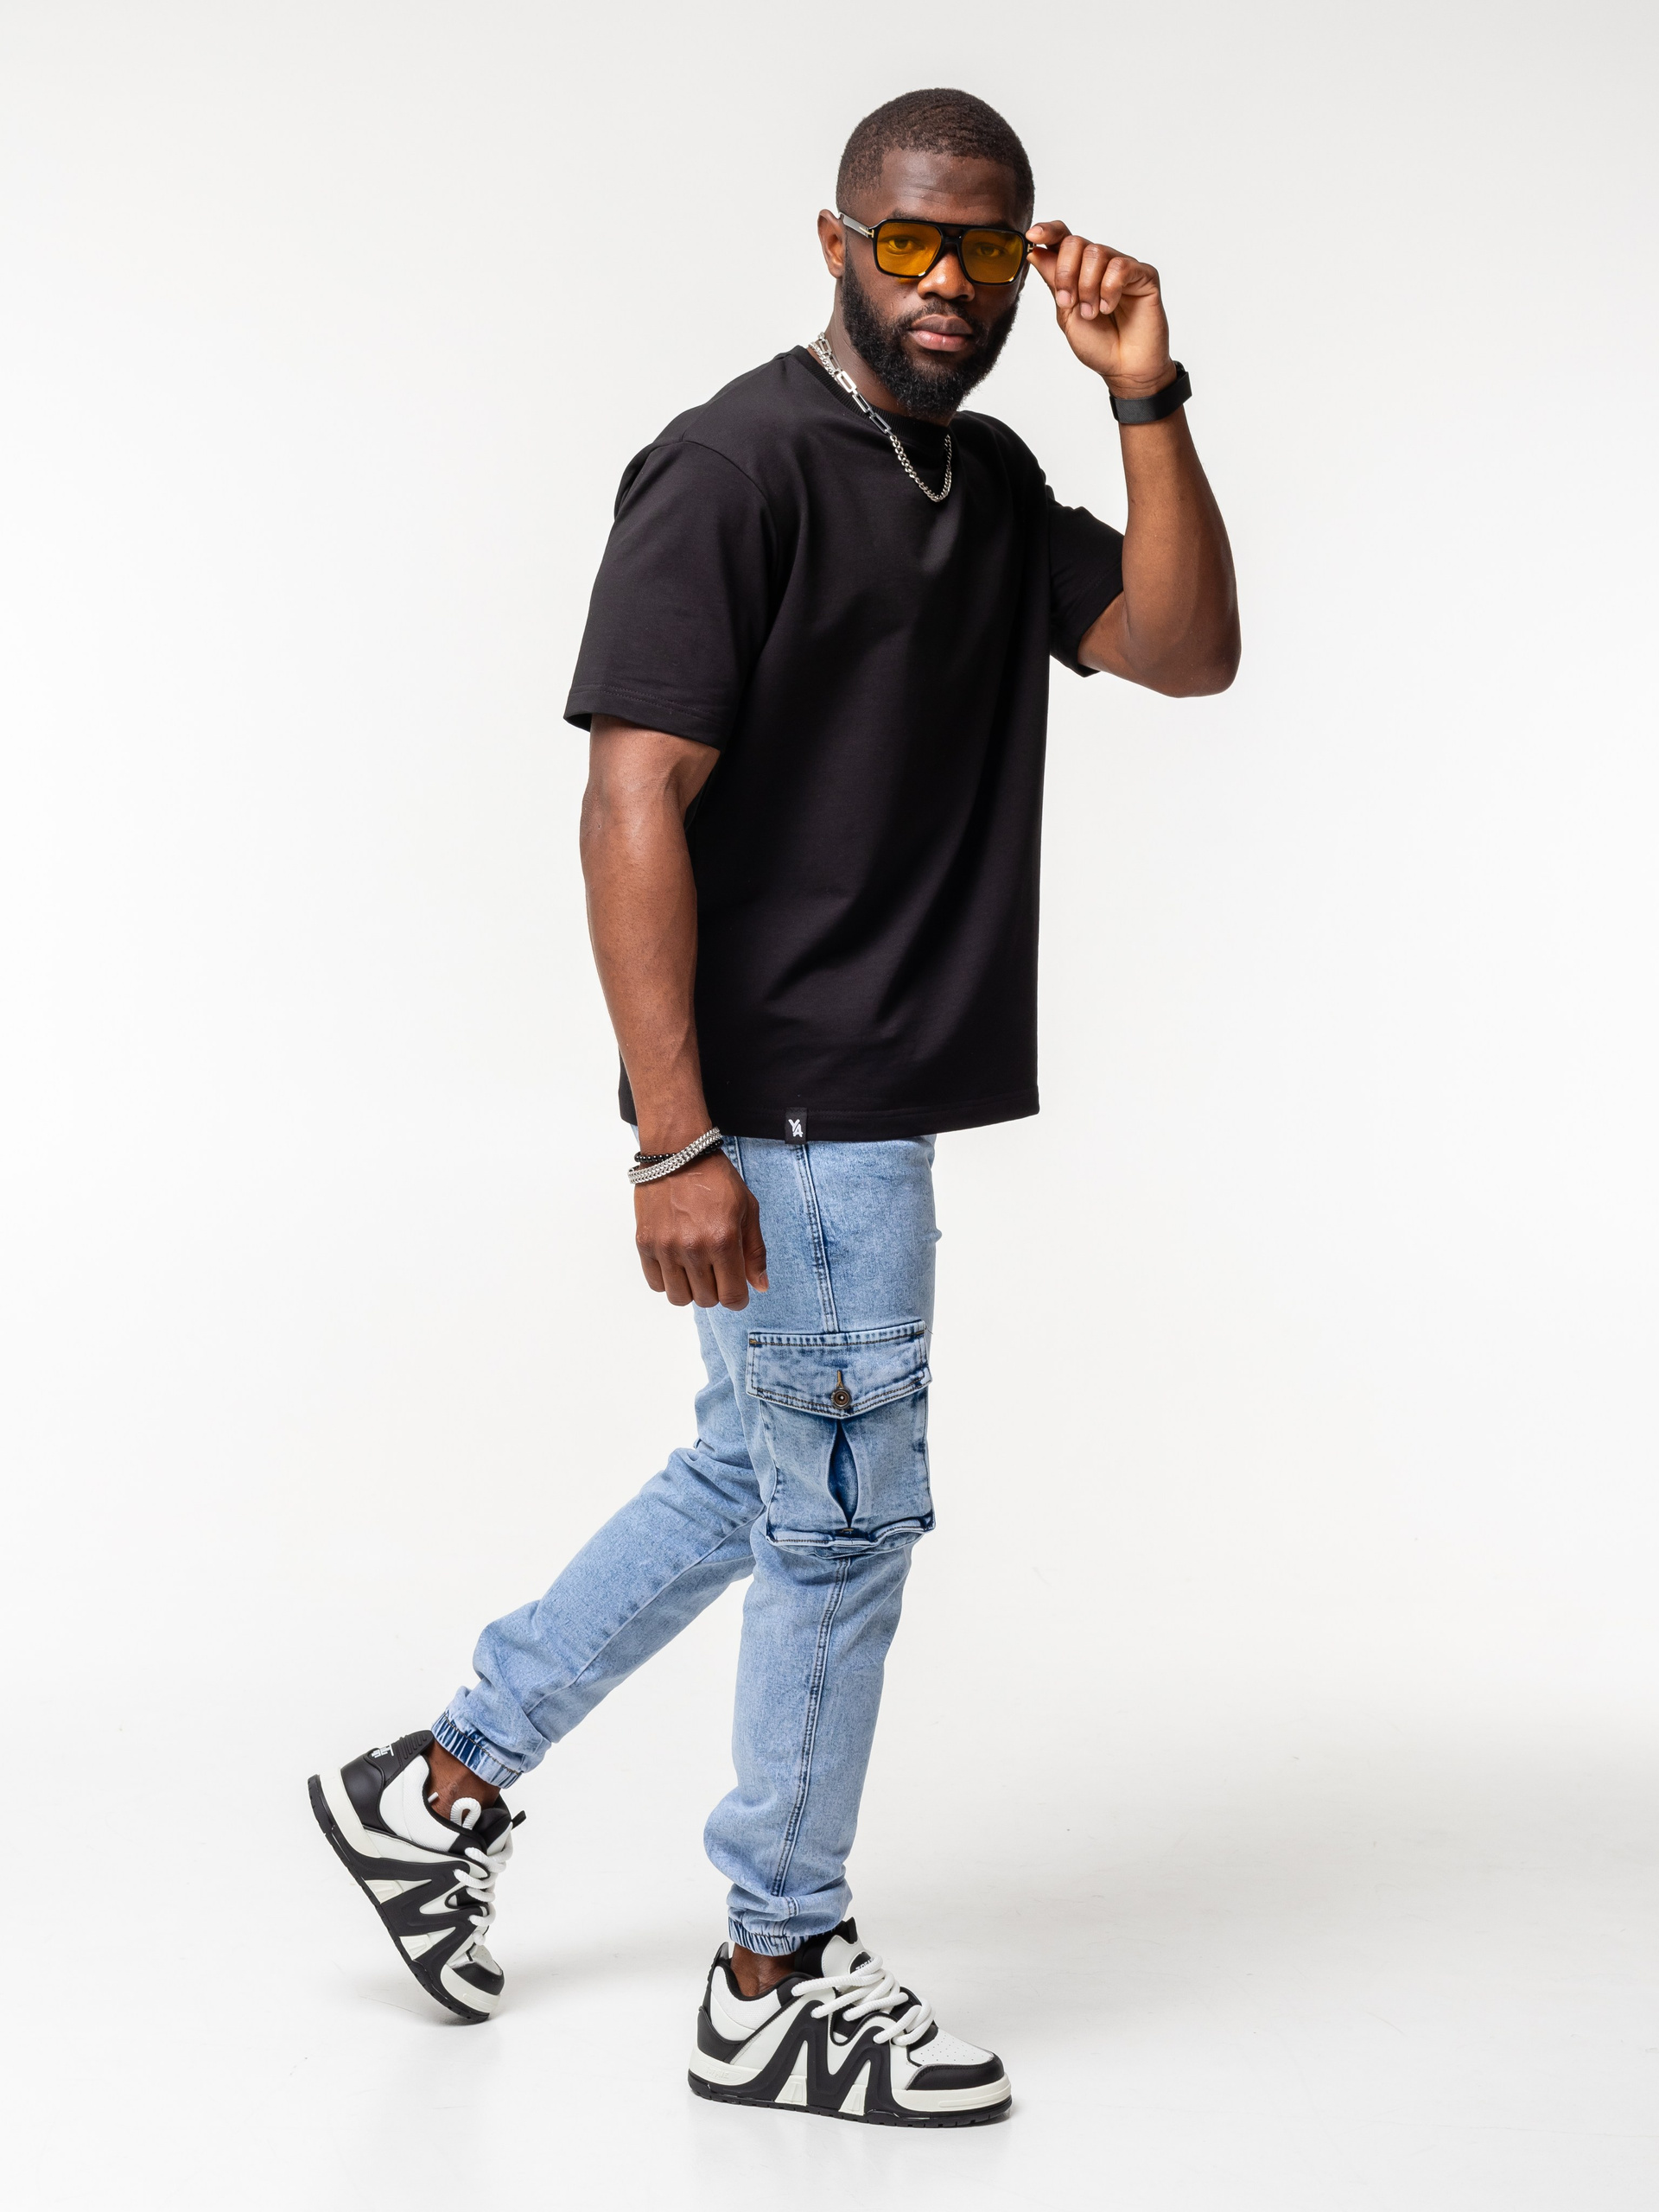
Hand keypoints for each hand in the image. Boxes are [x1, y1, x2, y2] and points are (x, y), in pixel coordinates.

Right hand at [634, 1150, 767, 1309]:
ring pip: (679, 1297)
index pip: (732, 1296)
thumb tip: (760, 1286)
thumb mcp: (747, 1209)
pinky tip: (676, 1263)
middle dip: (716, 1291)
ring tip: (695, 1269)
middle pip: (706, 1300)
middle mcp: (693, 1248)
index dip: (738, 1299)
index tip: (736, 1291)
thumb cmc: (716, 1179)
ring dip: (691, 1290)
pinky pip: (655, 1283)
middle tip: (716, 1271)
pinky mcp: (645, 1243)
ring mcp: (666, 1247)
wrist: (677, 1153)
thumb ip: (754, 1252)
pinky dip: (668, 1280)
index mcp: (723, 1240)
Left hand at [1025, 222, 1173, 398]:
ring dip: (1088, 287)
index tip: (1033, 235)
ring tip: (1092, 313)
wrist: (1123, 368)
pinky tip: (1109, 308)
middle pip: (1076, 242)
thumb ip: (1054, 282)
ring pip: (1097, 253)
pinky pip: (1120, 267)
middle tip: (1068, 302)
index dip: (1048, 231)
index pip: (1063, 238)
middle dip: (1066, 273)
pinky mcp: (1144, 275)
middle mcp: (1100, 264)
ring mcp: (1123, 267)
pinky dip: (1109, 289)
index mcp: (1079, 271)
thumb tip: (1035, 251)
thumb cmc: (1098, 345)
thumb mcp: (1066, 313)